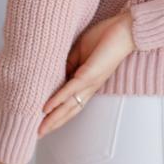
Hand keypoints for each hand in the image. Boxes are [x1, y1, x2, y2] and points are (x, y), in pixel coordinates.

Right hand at [37, 10, 134, 138]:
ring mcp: (90, 82)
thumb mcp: (80, 51)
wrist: (125, 29)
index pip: (71, 102)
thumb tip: (54, 73)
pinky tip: (46, 108)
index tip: (43, 122)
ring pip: (69, 105)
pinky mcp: (89, 74)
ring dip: (53, 118)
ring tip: (40, 129)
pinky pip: (71, 89)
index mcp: (88, 82)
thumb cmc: (105, 37)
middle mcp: (90, 87)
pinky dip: (58, 100)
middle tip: (38, 134)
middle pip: (70, 110)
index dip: (57, 113)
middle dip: (54, 123)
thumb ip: (68, 63)